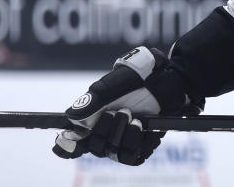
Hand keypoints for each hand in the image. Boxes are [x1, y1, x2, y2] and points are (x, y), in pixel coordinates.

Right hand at [52, 47, 200, 164]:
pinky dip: (139, 142)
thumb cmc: (140, 77)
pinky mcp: (140, 145)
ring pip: (114, 154)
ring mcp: (122, 139)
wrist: (167, 79)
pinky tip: (145, 126)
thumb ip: (95, 98)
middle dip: (107, 131)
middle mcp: (104, 132)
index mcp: (91, 118)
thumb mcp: (116, 82)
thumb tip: (71, 116)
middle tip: (123, 111)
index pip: (71, 141)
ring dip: (124, 136)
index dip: (66, 145)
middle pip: (94, 148)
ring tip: (136, 118)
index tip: (67, 139)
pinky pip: (133, 156)